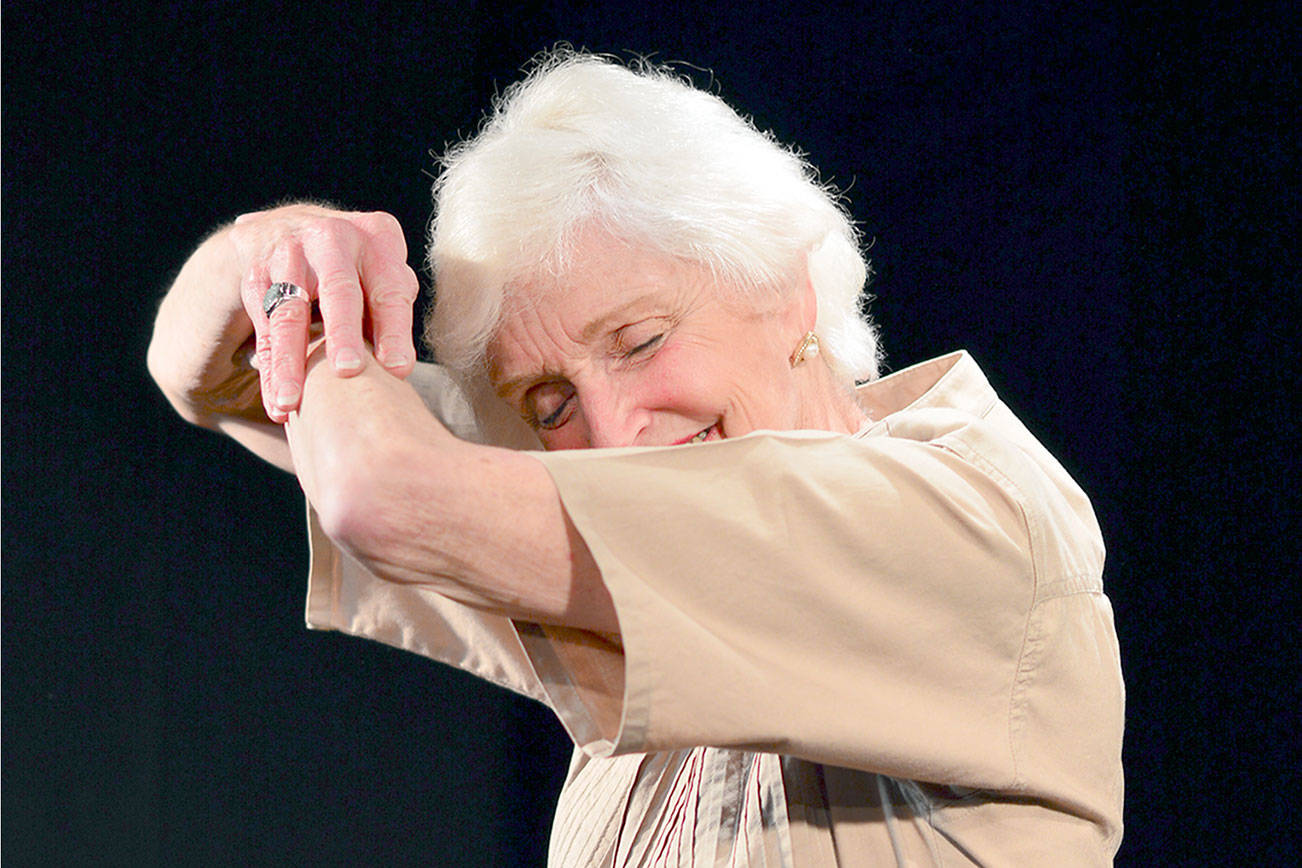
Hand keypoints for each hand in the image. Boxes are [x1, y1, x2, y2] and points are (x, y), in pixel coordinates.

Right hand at [231, 204, 418, 422]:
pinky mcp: (255, 274)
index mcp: (376, 236)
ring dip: (289, 361)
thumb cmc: (355, 268)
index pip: (390, 288)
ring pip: (289, 313)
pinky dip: (269, 367)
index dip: (395, 330)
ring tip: (290, 402)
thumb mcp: (380, 272)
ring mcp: (288, 252)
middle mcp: (332, 237)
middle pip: (339, 290)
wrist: (286, 229)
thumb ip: (394, 308)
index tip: (399, 369)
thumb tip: (398, 363)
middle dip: (343, 333)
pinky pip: (263, 327)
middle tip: (348, 371)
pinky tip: (274, 399)